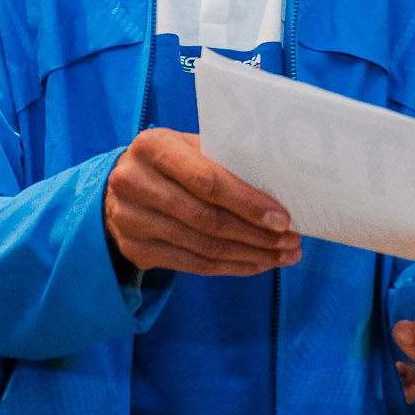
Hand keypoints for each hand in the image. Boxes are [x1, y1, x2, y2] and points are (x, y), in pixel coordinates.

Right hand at [103, 129, 300, 276]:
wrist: (123, 184)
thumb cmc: (172, 162)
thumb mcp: (190, 147)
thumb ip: (224, 162)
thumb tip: (281, 191)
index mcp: (153, 147)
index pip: (207, 181)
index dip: (247, 203)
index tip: (283, 219)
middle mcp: (133, 183)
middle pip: (206, 219)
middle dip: (256, 234)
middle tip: (291, 242)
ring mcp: (130, 220)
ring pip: (203, 246)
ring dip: (250, 255)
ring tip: (281, 255)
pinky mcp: (134, 249)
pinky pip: (192, 265)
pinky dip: (230, 267)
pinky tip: (256, 264)